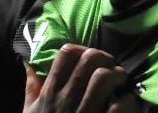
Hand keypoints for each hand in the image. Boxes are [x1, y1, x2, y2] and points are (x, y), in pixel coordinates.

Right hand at [23, 44, 142, 112]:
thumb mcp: (30, 112)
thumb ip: (31, 88)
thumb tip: (29, 63)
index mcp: (49, 94)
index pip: (66, 54)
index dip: (83, 49)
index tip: (89, 57)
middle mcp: (65, 101)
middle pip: (89, 60)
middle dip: (105, 58)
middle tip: (111, 67)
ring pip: (104, 77)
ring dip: (117, 75)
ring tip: (121, 81)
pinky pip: (120, 107)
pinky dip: (128, 100)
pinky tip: (128, 102)